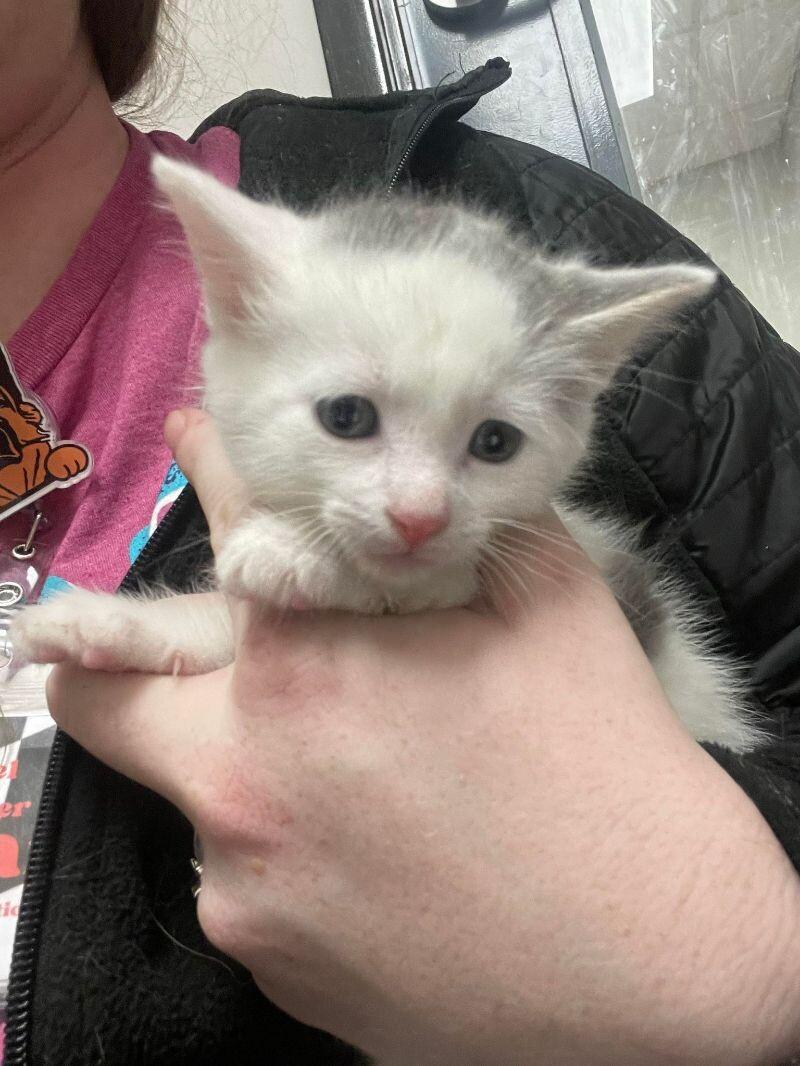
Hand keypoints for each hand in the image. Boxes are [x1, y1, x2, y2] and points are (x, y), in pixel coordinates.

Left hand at [47, 409, 799, 1065]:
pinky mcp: (270, 969)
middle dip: (135, 657)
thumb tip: (427, 505)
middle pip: (104, 699)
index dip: (214, 472)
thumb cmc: (609, 773)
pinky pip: (252, 881)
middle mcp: (238, 783)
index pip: (225, 533)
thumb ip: (464, 532)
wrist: (660, 971)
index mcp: (302, 669)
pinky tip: (386, 858)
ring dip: (259, 764)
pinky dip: (298, 850)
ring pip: (202, 796)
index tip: (200, 445)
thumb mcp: (554, 607)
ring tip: (367, 776)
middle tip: (201, 646)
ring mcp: (243, 890)